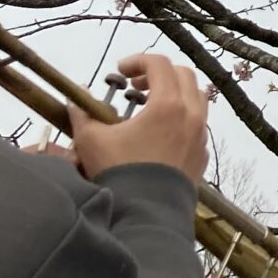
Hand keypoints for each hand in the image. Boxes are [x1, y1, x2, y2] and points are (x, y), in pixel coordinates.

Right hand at [69, 52, 211, 187]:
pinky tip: (160, 133)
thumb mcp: (92, 141)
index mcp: (168, 104)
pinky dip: (182, 118)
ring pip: (196, 98)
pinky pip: (198, 125)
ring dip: (174, 93)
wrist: (146, 217)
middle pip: (183, 75)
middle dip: (158, 73)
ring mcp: (201, 136)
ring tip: (149, 105)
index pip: (158, 63)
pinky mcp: (202, 155)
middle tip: (135, 85)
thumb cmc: (120, 174)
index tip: (119, 71)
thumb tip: (75, 100)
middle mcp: (191, 115)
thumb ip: (83, 115)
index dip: (137, 60)